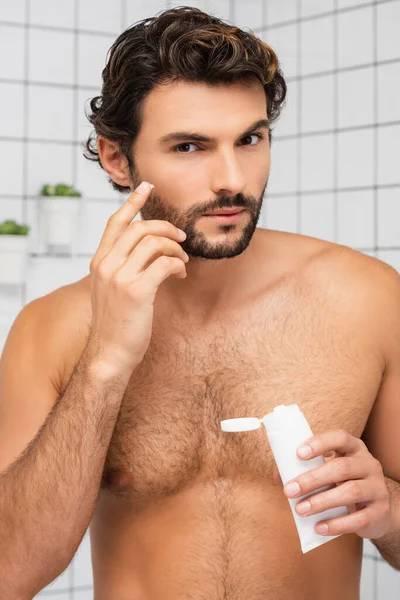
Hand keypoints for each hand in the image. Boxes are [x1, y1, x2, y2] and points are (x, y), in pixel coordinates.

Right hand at [87, 181, 188, 376]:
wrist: (109, 354)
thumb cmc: (116, 324)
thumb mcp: (112, 290)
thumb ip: (123, 268)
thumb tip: (151, 251)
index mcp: (99, 262)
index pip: (115, 222)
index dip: (132, 202)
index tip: (147, 186)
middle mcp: (106, 265)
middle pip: (140, 228)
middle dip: (166, 228)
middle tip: (182, 237)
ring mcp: (119, 277)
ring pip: (154, 242)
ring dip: (175, 248)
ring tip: (183, 262)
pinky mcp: (136, 291)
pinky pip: (164, 264)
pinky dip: (177, 265)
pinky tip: (180, 275)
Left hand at [282, 429, 391, 538]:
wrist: (377, 509)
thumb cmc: (344, 483)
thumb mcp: (330, 471)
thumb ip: (305, 469)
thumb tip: (278, 476)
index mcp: (354, 448)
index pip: (340, 438)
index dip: (320, 443)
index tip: (298, 453)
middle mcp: (368, 464)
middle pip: (342, 468)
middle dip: (312, 479)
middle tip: (289, 490)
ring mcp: (377, 487)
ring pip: (351, 492)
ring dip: (322, 502)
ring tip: (300, 510)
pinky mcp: (380, 511)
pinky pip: (359, 518)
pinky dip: (337, 524)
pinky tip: (319, 527)